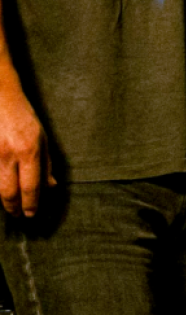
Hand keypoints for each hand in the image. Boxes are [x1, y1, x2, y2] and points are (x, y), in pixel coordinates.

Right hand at [0, 86, 55, 217]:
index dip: (30, 204)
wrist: (0, 99)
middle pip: (8, 192)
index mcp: (29, 151)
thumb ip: (46, 163)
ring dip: (3, 200)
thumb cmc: (23, 117)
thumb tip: (51, 186)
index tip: (30, 214)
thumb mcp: (42, 138)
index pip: (30, 186)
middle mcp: (8, 155)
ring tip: (10, 205)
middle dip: (13, 208)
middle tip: (18, 215)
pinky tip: (1, 189)